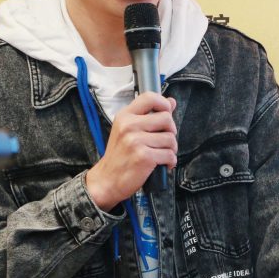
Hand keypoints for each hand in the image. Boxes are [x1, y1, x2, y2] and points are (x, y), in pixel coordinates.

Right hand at [86, 93, 177, 210]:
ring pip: (171, 138)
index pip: (149, 97)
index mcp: (125, 116)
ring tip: (160, 154)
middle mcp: (129, 126)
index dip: (164, 103)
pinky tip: (161, 164)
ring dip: (171, 149)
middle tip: (163, 141)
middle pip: (167, 118)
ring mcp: (135, 141)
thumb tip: (171, 101)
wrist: (106, 181)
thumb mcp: (128, 130)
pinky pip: (170, 155)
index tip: (166, 113)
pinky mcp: (144, 156)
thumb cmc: (120, 156)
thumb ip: (149, 115)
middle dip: (171, 131)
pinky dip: (170, 161)